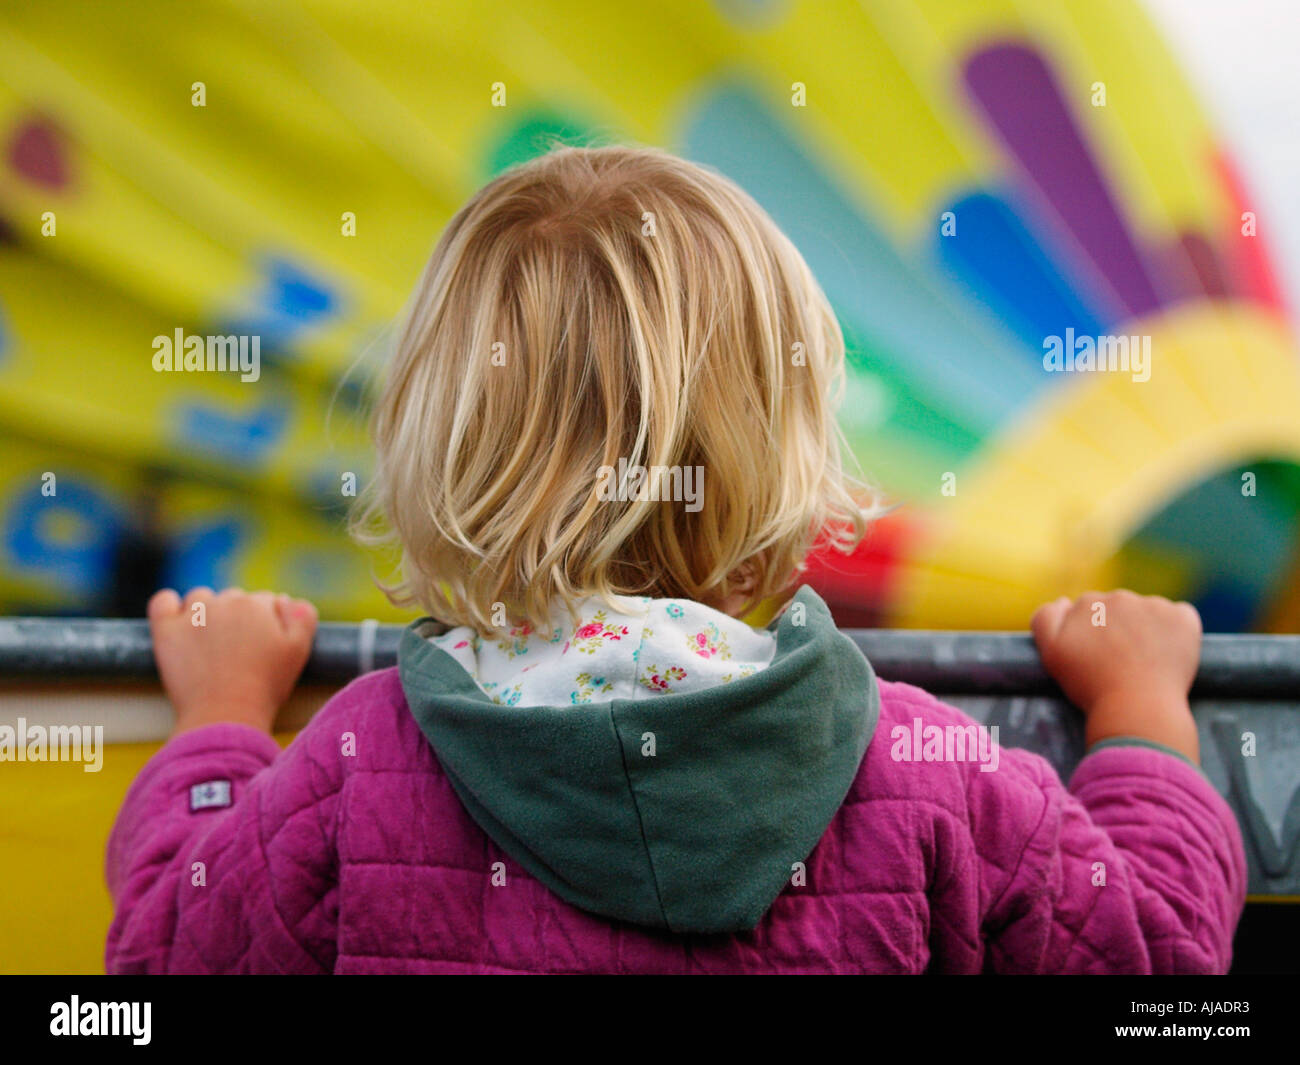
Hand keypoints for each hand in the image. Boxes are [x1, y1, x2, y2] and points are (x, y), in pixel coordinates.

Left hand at [148, 587, 317, 735]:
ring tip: (210, 644)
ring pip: (200, 599)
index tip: (263, 647)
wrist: (226, 715)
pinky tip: (177, 620)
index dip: (267, 624)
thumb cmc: (265, 686)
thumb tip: (283, 599)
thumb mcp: (300, 650)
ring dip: (206, 613)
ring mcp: (193, 615)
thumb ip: (303, 615)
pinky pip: (163, 602)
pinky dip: (169, 606)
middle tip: (238, 652)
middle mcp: (225, 602)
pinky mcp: (166, 630)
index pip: (264, 601)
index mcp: (257, 604)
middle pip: (233, 599)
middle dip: (238, 619)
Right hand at [1031, 590, 1200, 761]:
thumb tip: (1064, 601)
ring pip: (1149, 612)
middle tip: (1120, 661)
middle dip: (1120, 627)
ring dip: (1147, 628)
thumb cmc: (1090, 686)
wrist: (1136, 707)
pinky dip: (1176, 630)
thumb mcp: (1052, 653)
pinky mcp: (1183, 617)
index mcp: (1087, 602)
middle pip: (1120, 608)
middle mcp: (1120, 597)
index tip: (1097, 656)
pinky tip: (1169, 654)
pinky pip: (1180, 615)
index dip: (1092, 633)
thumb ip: (1047, 619)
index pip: (1090, 610)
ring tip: (1145, 661)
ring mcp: (1154, 605)